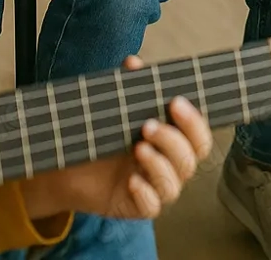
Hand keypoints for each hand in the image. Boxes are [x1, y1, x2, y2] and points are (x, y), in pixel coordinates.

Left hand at [22, 57, 211, 222]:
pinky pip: (152, 207)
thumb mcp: (117, 108)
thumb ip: (128, 87)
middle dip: (173, 140)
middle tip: (147, 125)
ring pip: (174, 184)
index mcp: (173, 141)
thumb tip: (133, 62)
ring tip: (138, 148)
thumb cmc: (104, 133)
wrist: (72, 166)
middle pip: (190, 159)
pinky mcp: (137, 207)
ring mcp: (155, 188)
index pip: (199, 137)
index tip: (174, 102)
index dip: (194, 122)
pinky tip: (132, 181)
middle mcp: (169, 166)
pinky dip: (145, 194)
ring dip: (159, 165)